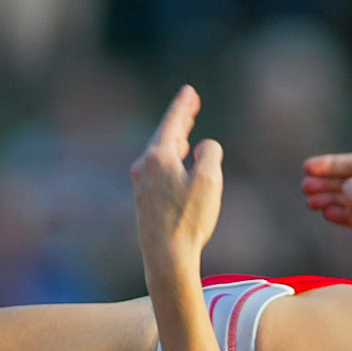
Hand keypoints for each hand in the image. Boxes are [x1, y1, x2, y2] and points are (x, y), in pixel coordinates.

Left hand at [132, 86, 222, 276]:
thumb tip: (204, 147)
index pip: (172, 123)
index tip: (189, 92)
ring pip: (159, 154)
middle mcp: (144, 167)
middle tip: (190, 105)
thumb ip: (210, 154)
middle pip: (164, 135)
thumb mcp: (209, 181)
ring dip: (174, 142)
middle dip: (179, 120)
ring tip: (185, 135)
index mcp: (159, 157)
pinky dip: (169, 161)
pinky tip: (175, 168)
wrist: (166, 258)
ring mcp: (141, 185)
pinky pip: (157, 171)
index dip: (183, 106)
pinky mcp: (143, 202)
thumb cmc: (188, 220)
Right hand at [301, 153, 351, 286]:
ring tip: (309, 202)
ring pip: (349, 200)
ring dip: (329, 199)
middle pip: (349, 181)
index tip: (307, 168)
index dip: (329, 164)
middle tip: (304, 187)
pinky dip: (340, 214)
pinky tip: (326, 214)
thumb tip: (344, 189)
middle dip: (326, 182)